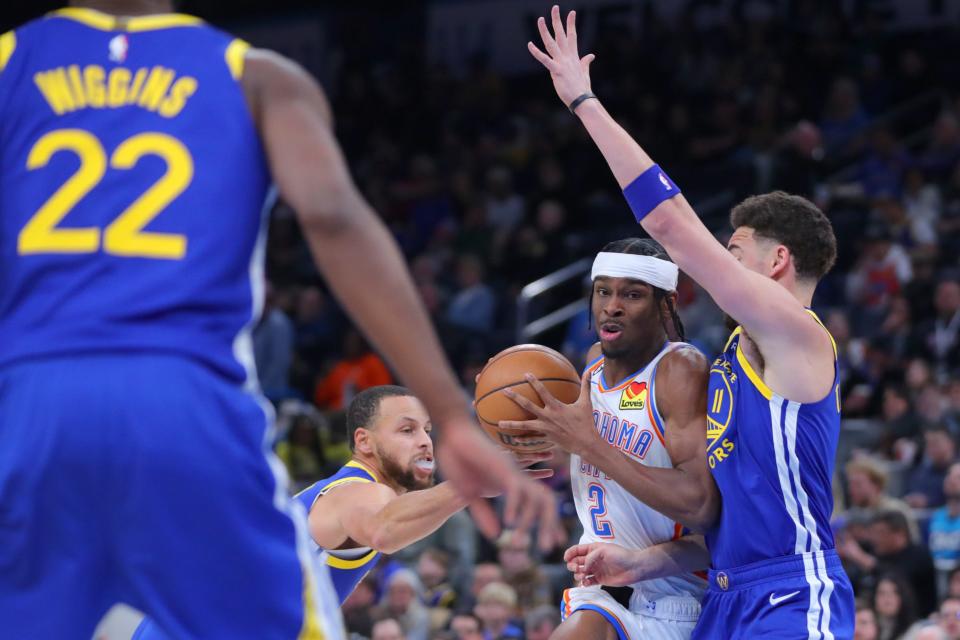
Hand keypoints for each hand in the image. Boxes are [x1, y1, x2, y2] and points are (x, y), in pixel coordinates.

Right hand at [437, 420, 563, 550]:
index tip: (558, 541)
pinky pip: (515, 490)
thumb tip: (495, 535)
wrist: (449, 440)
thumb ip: (483, 514)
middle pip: (545, 500)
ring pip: (536, 497)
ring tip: (532, 542)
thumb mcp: (470, 496)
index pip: (539, 503)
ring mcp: (512, 472)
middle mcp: (517, 478)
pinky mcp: (502, 468)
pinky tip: (510, 522)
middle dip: (551, 524)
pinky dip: (515, 506)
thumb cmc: (459, 464)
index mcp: (511, 484)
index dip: (549, 522)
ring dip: (538, 520)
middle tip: (554, 545)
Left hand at [499, 370, 598, 455]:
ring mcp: (545, 429)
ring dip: (512, 424)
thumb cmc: (586, 422)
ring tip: (499, 423)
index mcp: (556, 407)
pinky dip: (522, 440)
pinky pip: (532, 439)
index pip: (542, 391)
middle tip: (504, 391)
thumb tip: (590, 371)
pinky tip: (513, 439)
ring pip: (525, 426)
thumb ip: (585, 386)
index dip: (534, 382)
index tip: (525, 374)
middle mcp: (548, 417)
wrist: (586, 443)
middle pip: (528, 406)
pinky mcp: (546, 439)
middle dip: (515, 397)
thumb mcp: (586, 403)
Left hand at [528, 5, 595, 106]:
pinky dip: (536, 52)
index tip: (571, 12)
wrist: (583, 99)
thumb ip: (585, 62)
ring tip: (540, 19)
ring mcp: (562, 63)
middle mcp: (567, 57)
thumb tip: (591, 55)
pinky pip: (545, 59)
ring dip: (545, 31)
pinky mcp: (556, 71)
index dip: (571, 24)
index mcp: (574, 57)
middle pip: (561, 35)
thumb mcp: (584, 72)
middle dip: (557, 21)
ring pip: (551, 43)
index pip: (572, 36)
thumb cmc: (582, 88)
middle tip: (555, 7)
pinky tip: (529, 44)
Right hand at [564, 542, 639, 586]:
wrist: (634, 568)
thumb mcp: (603, 551)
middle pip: (576, 562)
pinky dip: (584, 583)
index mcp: (593, 549)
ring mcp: (596, 569)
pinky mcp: (600, 579)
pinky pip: (588, 582)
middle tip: (576, 568)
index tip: (566, 559)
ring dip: (578, 574)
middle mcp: (592, 559)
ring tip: (582, 576)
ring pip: (580, 573)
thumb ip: (590, 557)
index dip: (569, 554)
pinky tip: (585, 582)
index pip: (577, 550)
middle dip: (572, 565)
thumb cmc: (620, 555)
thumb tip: (582, 568)